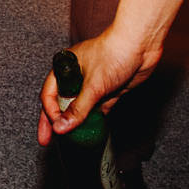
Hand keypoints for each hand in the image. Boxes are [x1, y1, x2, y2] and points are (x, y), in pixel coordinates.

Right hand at [36, 27, 153, 145]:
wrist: (141, 46)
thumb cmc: (114, 53)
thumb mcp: (92, 85)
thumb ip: (77, 109)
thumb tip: (61, 127)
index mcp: (65, 68)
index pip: (49, 94)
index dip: (49, 113)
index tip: (54, 129)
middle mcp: (76, 76)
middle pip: (60, 103)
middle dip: (54, 122)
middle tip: (47, 140)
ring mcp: (92, 84)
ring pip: (79, 108)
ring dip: (75, 123)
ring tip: (69, 141)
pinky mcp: (107, 91)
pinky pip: (96, 109)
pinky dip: (92, 121)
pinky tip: (90, 132)